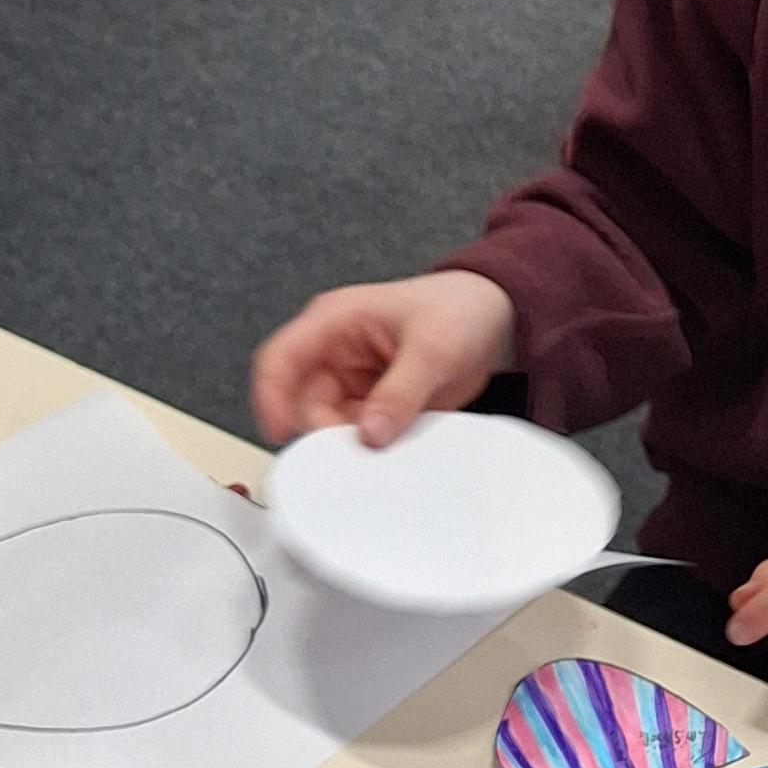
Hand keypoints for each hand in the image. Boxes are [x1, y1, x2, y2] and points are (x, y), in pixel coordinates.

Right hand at [251, 270, 515, 447]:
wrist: (496, 318)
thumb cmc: (458, 310)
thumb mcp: (432, 349)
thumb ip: (400, 393)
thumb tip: (369, 435)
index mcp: (333, 323)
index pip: (280, 360)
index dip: (271, 398)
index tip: (280, 434)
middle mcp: (334, 353)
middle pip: (304, 403)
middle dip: (323, 432)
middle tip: (352, 457)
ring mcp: (352, 381)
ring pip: (329, 424)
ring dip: (348, 445)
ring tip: (381, 457)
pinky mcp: (373, 405)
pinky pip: (359, 434)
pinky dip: (371, 449)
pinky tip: (392, 456)